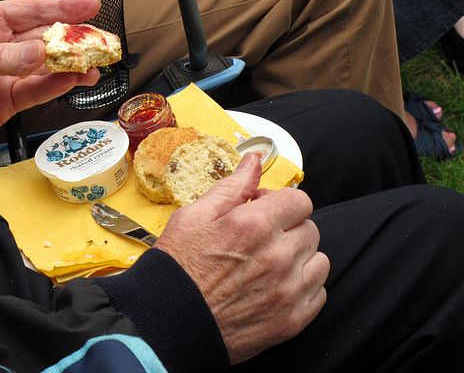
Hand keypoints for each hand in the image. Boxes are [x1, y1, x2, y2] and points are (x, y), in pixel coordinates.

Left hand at [0, 0, 100, 155]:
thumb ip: (3, 58)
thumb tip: (40, 53)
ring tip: (93, 66)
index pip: (29, 12)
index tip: (87, 6)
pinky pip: (38, 91)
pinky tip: (73, 81)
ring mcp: (7, 74)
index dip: (60, 8)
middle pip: (44, 39)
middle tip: (99, 40)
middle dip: (72, 39)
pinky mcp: (9, 100)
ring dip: (70, 66)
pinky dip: (56, 87)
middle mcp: (0, 46)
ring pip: (46, 67)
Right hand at [154, 153, 329, 364]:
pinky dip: (303, 287)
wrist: (168, 324)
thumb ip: (232, 187)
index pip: (299, 200)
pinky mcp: (291, 320)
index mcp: (253, 225)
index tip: (263, 211)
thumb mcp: (193, 217)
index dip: (280, 202)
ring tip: (270, 263)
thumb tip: (254, 162)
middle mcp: (277, 256)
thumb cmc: (177, 271)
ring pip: (319, 260)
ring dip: (299, 257)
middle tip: (260, 238)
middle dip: (288, 228)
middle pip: (309, 228)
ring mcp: (287, 290)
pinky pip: (319, 293)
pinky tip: (276, 286)